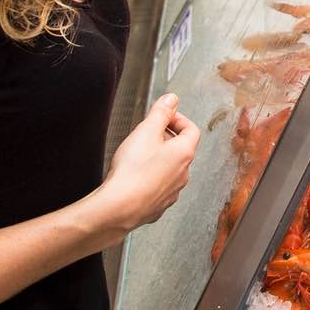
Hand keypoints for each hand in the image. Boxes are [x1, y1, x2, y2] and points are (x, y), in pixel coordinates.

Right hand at [95, 93, 198, 234]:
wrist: (118, 209)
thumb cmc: (132, 172)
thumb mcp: (146, 131)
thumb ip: (160, 112)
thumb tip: (171, 100)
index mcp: (184, 153)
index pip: (191, 129)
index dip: (177, 119)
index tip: (164, 117)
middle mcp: (183, 174)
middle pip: (180, 149)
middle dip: (165, 138)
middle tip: (146, 135)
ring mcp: (172, 192)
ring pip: (170, 169)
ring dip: (158, 159)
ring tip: (137, 156)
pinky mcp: (158, 206)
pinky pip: (158, 187)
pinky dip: (150, 178)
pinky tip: (133, 177)